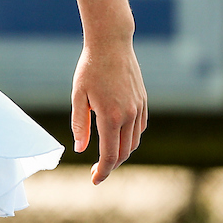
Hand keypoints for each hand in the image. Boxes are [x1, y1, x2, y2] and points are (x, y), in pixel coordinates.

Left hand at [71, 38, 146, 182]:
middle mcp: (128, 116)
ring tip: (106, 155)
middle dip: (111, 165)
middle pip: (123, 153)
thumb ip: (80, 124)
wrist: (111, 43)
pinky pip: (139, 128)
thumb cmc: (90, 67)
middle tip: (97, 171)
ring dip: (121, 153)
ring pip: (133, 142)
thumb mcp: (78, 95)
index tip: (94, 179)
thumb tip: (80, 149)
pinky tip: (119, 137)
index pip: (109, 155)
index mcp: (110, 116)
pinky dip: (130, 138)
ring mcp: (138, 109)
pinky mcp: (143, 102)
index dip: (102, 171)